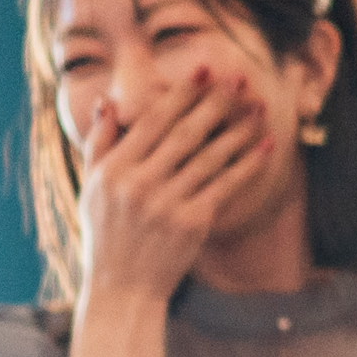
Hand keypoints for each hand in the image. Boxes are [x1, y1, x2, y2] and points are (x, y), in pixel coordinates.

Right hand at [72, 65, 271, 303]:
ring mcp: (166, 204)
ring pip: (210, 157)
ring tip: (260, 106)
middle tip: (240, 77)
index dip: (181, 93)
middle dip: (215, 102)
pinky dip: (247, 165)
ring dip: (238, 129)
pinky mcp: (192, 223)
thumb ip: (99, 143)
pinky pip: (225, 186)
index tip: (204, 69)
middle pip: (185, 133)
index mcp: (114, 169)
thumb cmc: (106, 234)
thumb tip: (107, 102)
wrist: (122, 287)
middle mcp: (139, 183)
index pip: (153, 121)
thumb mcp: (91, 187)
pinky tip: (266, 147)